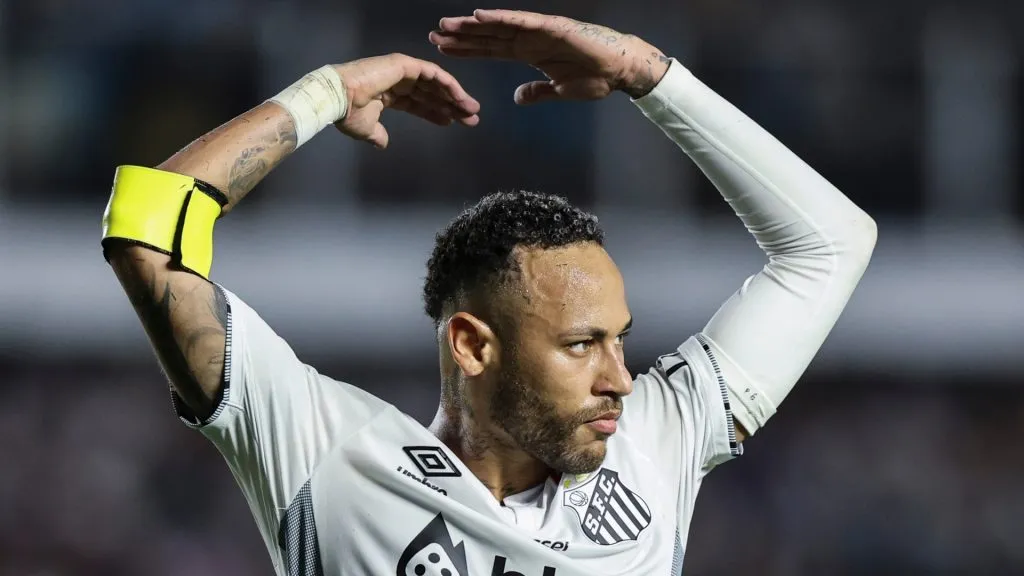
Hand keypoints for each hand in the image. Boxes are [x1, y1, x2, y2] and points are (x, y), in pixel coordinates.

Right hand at [333, 53, 480, 147]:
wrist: (338, 98)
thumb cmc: (348, 113)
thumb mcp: (367, 128)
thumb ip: (377, 135)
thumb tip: (383, 143)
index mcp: (389, 94)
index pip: (418, 103)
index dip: (436, 113)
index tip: (452, 122)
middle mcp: (398, 81)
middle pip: (431, 93)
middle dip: (452, 106)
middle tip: (471, 118)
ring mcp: (402, 71)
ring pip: (436, 83)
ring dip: (455, 96)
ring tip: (472, 110)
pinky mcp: (405, 64)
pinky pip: (433, 74)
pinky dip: (449, 84)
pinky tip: (461, 97)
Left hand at [429, 9, 670, 103]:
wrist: (619, 70)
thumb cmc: (595, 78)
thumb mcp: (558, 90)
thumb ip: (537, 92)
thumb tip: (517, 98)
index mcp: (529, 52)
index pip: (491, 49)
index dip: (468, 49)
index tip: (444, 49)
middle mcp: (529, 38)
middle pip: (488, 35)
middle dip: (462, 36)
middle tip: (434, 34)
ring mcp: (538, 30)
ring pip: (498, 25)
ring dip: (473, 25)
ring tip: (447, 25)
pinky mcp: (551, 27)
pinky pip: (521, 21)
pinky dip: (500, 18)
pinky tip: (480, 16)